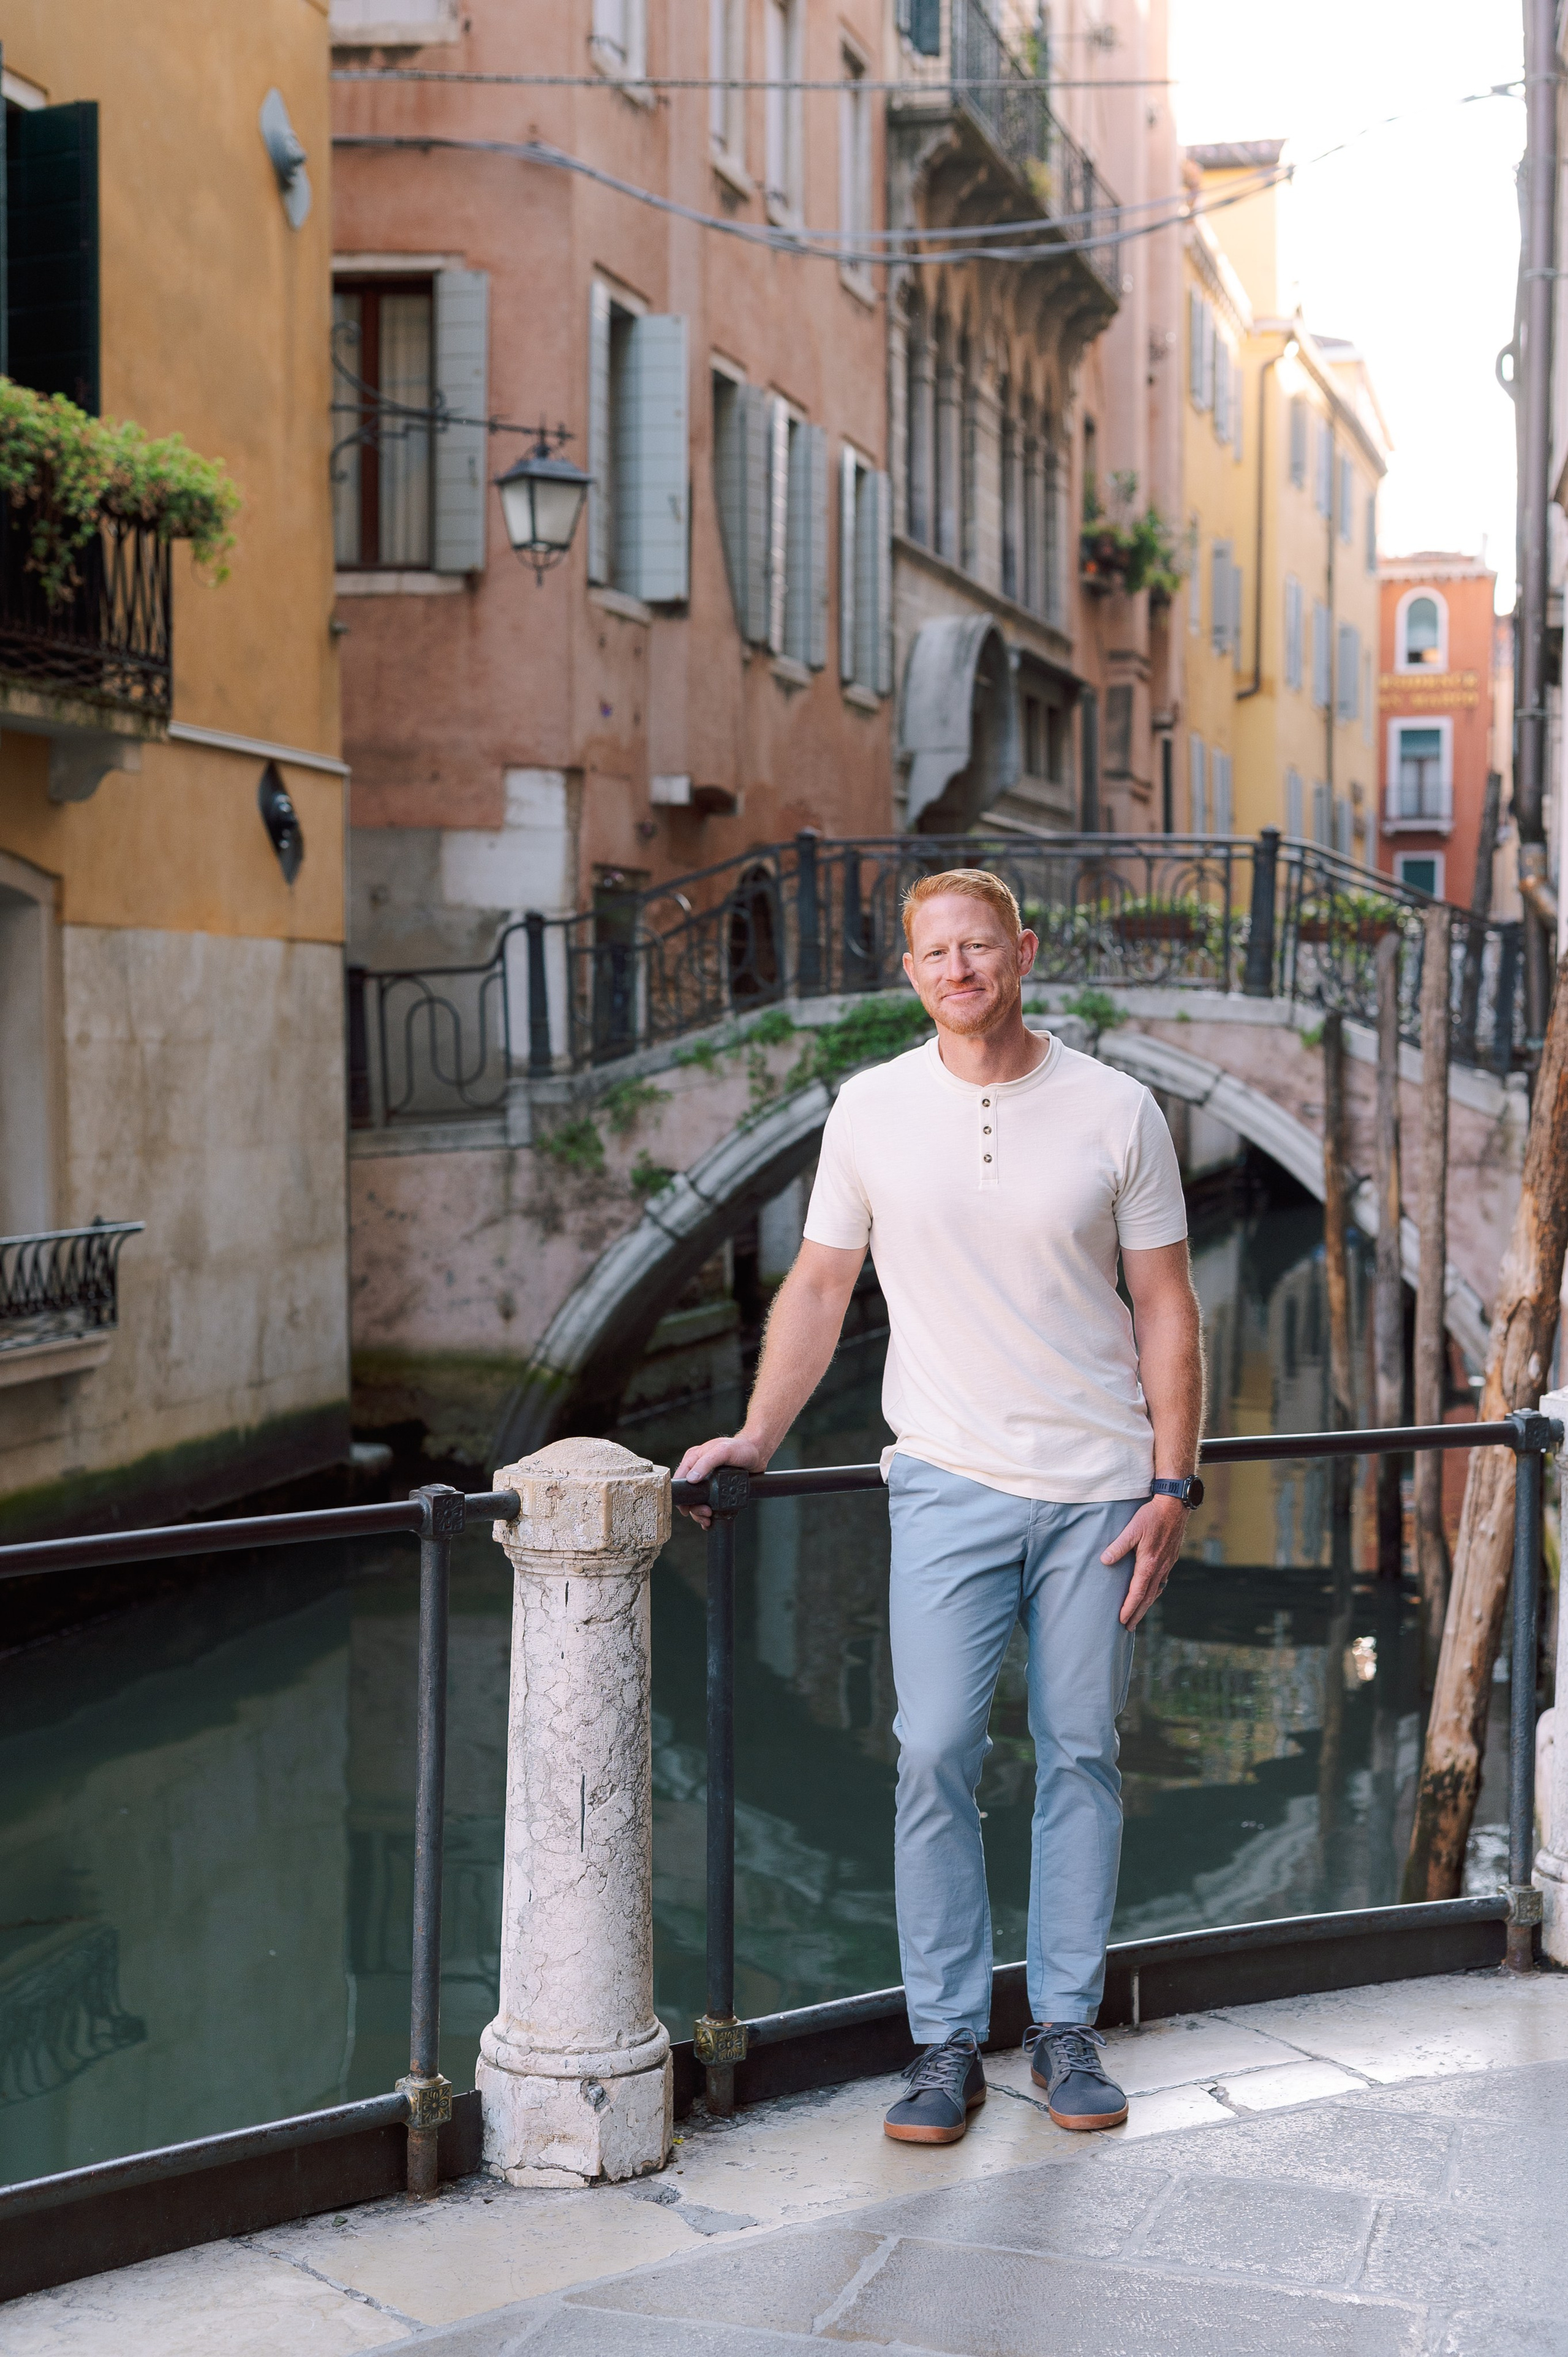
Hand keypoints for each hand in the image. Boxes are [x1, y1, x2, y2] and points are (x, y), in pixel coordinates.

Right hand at [673, 1431, 766, 1526]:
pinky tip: (712, 1517)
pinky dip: (708, 1511)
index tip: (687, 1508)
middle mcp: (698, 1469)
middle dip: (693, 1508)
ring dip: (700, 1512)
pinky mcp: (716, 1487)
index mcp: (693, 1458)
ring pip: (697, 1501)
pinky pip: (708, 1502)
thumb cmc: (741, 1447)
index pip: (679, 1479)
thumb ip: (706, 1463)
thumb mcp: (722, 1451)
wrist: (758, 1453)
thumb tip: (691, 1478)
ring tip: (709, 1517)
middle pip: (688, 1494)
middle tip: (706, 1513)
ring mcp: (707, 1479)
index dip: (681, 1496)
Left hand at [1101, 1494, 1187, 1628]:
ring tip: (1137, 1616)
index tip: (1121, 1620)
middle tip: (1128, 1628)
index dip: (1129, 1607)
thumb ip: (1118, 1546)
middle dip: (1137, 1614)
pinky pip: (1162, 1582)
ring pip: (1156, 1591)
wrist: (1175, 1506)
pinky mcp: (1170, 1559)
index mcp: (1149, 1563)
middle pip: (1148, 1597)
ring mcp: (1167, 1565)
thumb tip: (1104, 1561)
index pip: (1137, 1592)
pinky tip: (1151, 1594)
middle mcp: (1160, 1568)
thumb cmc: (1152, 1516)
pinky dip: (1154, 1593)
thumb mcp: (1132, 1529)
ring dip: (1146, 1605)